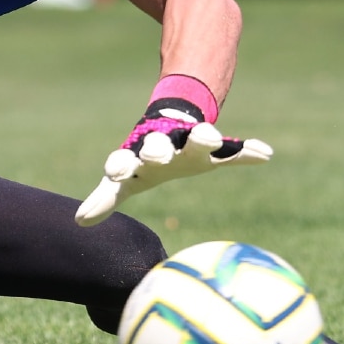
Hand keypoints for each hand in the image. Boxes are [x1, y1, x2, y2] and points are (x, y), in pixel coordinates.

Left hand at [75, 103, 272, 226]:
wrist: (173, 121)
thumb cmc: (146, 161)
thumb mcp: (127, 179)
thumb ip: (106, 198)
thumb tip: (79, 222)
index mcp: (137, 157)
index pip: (124, 161)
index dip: (119, 165)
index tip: (115, 170)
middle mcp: (163, 145)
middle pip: (158, 146)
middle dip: (157, 150)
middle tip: (157, 152)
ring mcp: (189, 141)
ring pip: (195, 138)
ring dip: (202, 138)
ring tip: (210, 137)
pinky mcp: (216, 146)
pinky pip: (234, 150)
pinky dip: (248, 151)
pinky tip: (264, 154)